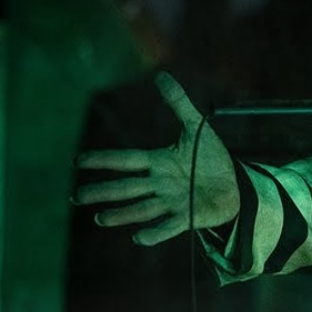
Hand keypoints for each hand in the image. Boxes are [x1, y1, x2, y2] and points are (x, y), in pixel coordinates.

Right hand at [73, 71, 239, 245]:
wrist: (234, 184)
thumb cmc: (210, 157)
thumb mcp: (195, 126)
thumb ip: (178, 102)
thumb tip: (160, 74)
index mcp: (159, 162)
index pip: (127, 160)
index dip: (104, 160)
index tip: (78, 161)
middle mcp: (160, 183)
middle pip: (127, 187)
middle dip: (103, 192)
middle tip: (76, 196)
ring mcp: (172, 202)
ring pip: (142, 209)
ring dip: (122, 214)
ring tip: (100, 219)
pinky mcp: (188, 217)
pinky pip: (169, 226)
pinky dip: (155, 233)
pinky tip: (138, 237)